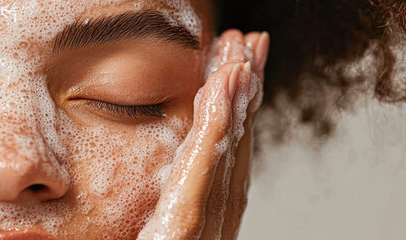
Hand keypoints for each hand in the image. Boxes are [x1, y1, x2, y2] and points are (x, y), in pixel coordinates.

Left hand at [137, 30, 268, 239]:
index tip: (240, 65)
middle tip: (250, 42)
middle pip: (234, 144)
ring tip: (239, 56)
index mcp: (205, 220)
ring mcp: (203, 229)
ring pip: (223, 150)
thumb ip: (165, 208)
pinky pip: (199, 174)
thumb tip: (164, 178)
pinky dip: (213, 130)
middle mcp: (213, 222)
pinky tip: (219, 92)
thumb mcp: (155, 234)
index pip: (225, 153)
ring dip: (234, 99)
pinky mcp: (181, 232)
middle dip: (244, 91)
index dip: (236, 107)